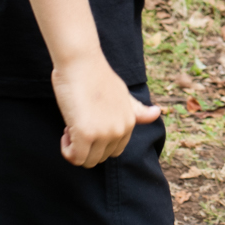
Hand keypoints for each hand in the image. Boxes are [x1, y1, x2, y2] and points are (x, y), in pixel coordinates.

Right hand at [54, 50, 158, 165]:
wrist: (81, 62)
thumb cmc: (97, 75)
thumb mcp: (122, 94)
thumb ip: (136, 110)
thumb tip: (158, 113)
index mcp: (129, 122)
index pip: (115, 150)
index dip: (98, 141)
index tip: (88, 123)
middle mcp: (120, 130)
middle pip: (101, 158)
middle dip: (86, 146)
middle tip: (77, 123)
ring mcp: (104, 133)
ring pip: (88, 161)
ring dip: (75, 149)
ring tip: (72, 126)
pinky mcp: (86, 134)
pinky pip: (75, 158)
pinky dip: (67, 151)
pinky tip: (66, 132)